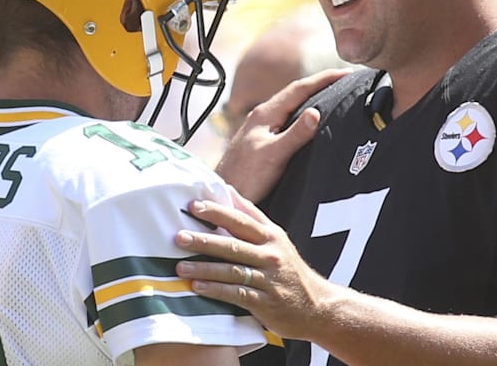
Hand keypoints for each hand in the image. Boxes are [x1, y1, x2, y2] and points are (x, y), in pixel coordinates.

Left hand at [175, 187, 332, 340]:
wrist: (317, 306)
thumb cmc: (288, 269)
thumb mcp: (276, 239)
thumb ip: (252, 216)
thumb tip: (227, 189)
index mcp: (271, 236)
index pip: (241, 219)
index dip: (217, 212)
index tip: (193, 206)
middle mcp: (270, 255)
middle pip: (233, 244)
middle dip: (204, 240)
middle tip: (179, 237)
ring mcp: (268, 279)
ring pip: (232, 270)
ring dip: (204, 267)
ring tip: (180, 266)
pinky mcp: (266, 302)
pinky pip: (237, 294)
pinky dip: (216, 290)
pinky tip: (197, 287)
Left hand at [216, 68, 350, 201]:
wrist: (224, 195)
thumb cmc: (245, 178)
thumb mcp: (273, 155)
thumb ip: (295, 134)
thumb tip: (317, 112)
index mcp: (265, 114)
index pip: (299, 89)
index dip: (324, 79)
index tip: (347, 73)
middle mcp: (263, 116)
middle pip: (296, 93)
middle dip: (321, 84)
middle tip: (346, 80)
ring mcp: (262, 127)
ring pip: (292, 106)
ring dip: (313, 98)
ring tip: (335, 95)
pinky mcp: (263, 140)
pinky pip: (289, 119)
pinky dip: (305, 114)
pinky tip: (312, 120)